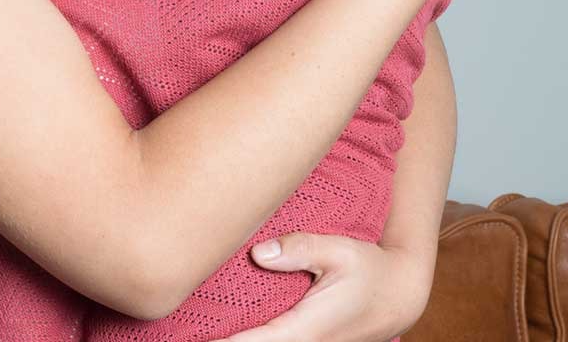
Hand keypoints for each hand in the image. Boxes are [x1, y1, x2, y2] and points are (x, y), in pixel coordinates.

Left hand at [212, 234, 430, 341]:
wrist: (400, 294)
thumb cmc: (368, 267)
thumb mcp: (338, 249)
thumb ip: (299, 249)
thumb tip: (258, 253)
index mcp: (307, 328)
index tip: (192, 340)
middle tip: (181, 335)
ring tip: (197, 334)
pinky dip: (251, 340)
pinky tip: (228, 333)